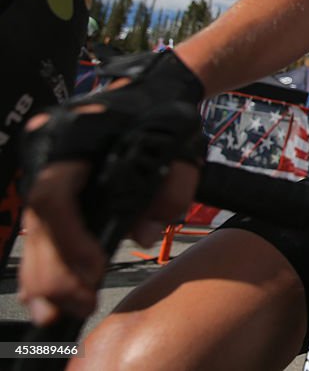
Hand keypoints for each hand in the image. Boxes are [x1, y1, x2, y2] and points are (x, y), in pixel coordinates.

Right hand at [15, 51, 204, 323]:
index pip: (54, 194)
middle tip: (78, 307)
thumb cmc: (166, 114)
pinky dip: (44, 261)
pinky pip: (39, 227)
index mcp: (76, 135)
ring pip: (33, 229)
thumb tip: (144, 234)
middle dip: (53, 272)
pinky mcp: (50, 180)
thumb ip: (171, 191)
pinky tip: (47, 295)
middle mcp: (47, 149)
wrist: (154, 88)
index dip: (69, 238)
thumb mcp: (181, 148)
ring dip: (44, 275)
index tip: (94, 269)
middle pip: (37, 222)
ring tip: (59, 313)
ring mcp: (43, 164)